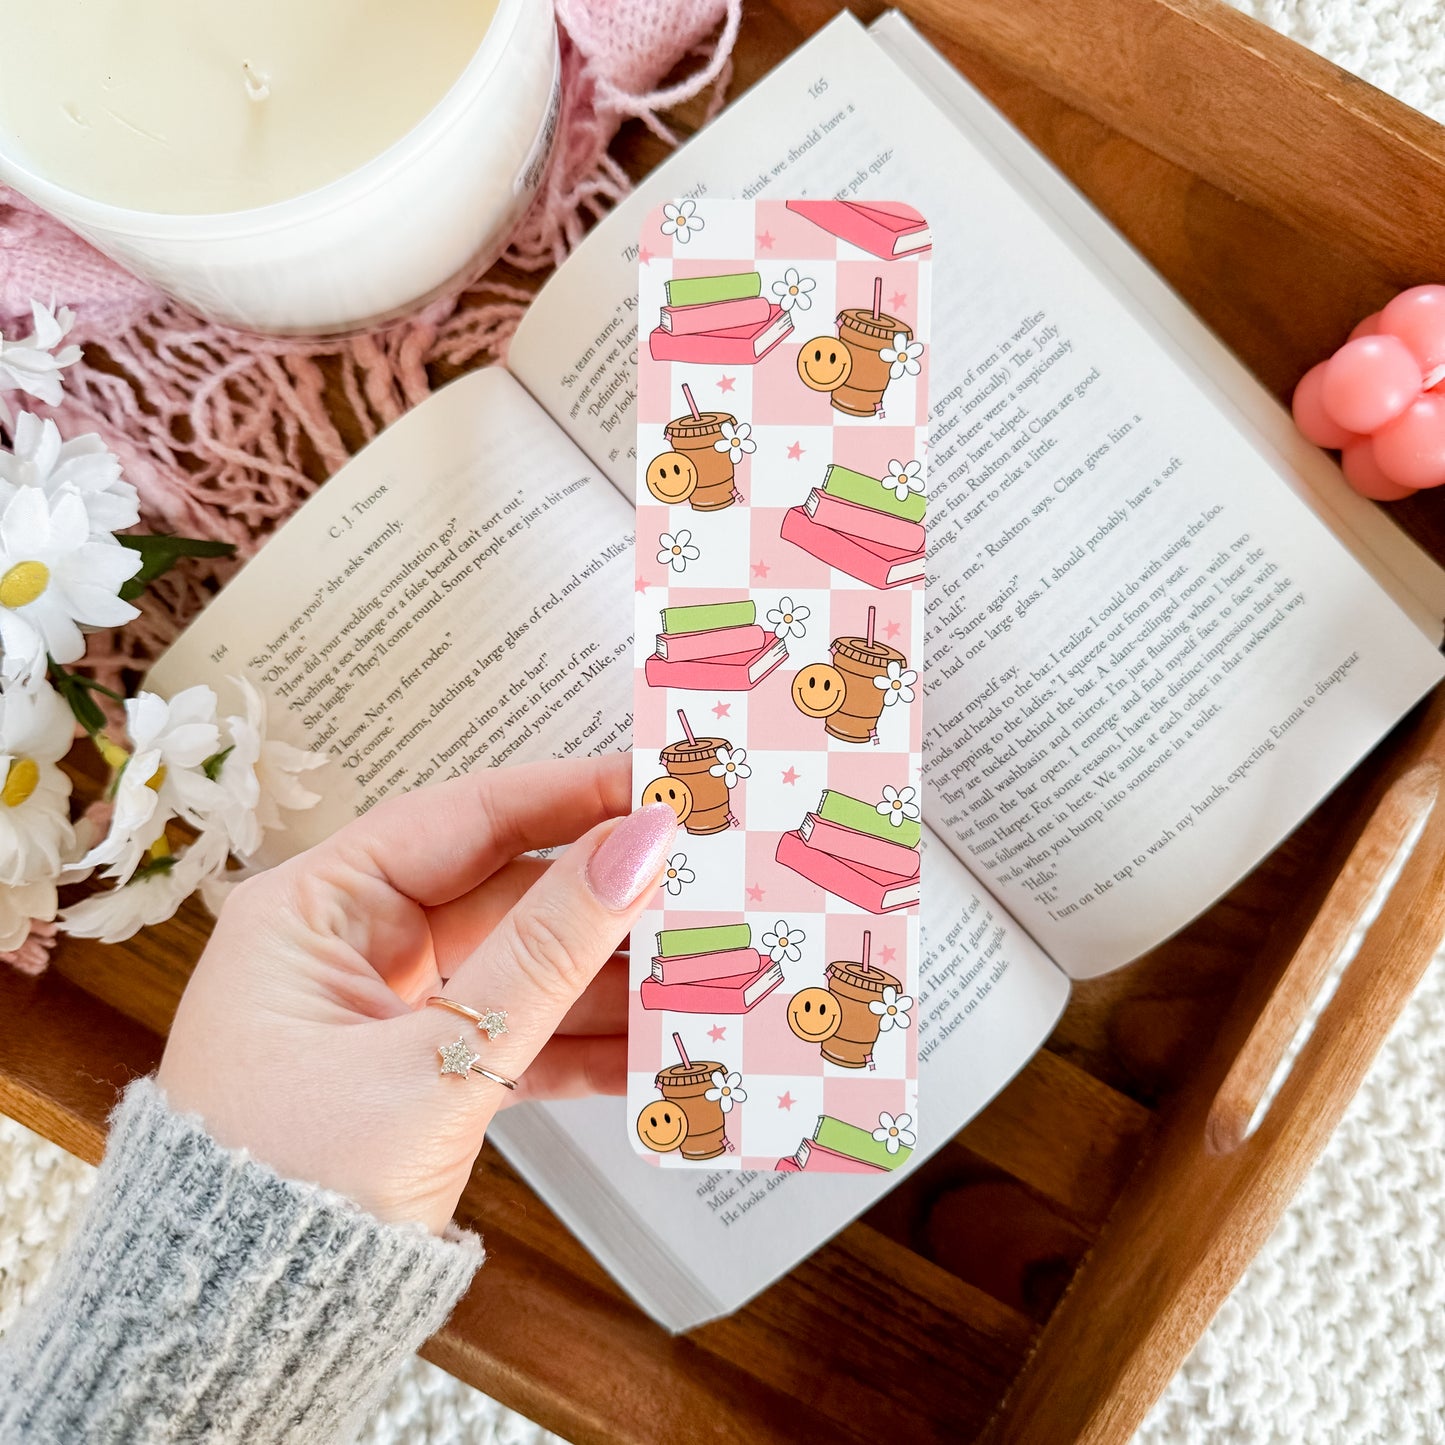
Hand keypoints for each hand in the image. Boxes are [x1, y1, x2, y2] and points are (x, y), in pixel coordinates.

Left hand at [157, 754, 676, 1233]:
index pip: (460, 819)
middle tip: (702, 884)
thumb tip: (636, 848)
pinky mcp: (422, 1072)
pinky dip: (579, 1046)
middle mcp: (351, 946)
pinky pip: (516, 1036)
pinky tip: (654, 1050)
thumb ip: (545, 953)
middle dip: (604, 902)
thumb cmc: (292, 1184)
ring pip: (523, 969)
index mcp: (315, 909)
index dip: (563, 796)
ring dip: (607, 982)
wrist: (240, 1332)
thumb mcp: (437, 1060)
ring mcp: (391, 1012)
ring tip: (699, 971)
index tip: (652, 782)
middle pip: (506, 895)